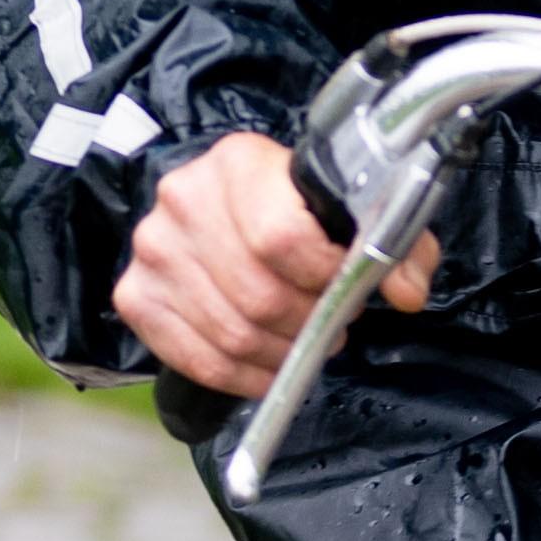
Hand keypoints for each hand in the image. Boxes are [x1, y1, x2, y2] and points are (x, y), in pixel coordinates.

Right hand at [116, 130, 432, 396]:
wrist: (226, 210)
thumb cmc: (296, 211)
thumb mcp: (356, 212)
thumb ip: (398, 245)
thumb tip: (405, 292)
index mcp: (238, 162)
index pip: (281, 237)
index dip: (324, 276)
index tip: (345, 284)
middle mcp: (183, 199)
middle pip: (257, 295)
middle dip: (308, 323)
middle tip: (329, 323)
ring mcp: (152, 249)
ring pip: (231, 334)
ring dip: (280, 354)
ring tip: (301, 341)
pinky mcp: (135, 295)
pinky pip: (196, 360)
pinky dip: (242, 378)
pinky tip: (269, 369)